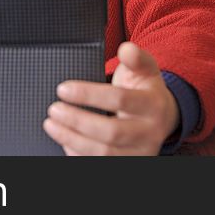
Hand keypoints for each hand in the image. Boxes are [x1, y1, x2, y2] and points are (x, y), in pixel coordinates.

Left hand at [42, 41, 179, 155]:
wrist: (163, 117)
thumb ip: (136, 57)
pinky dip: (79, 155)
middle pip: (111, 132)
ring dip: (72, 139)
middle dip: (77, 121)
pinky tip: (65, 141)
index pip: (119, 99)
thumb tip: (126, 48)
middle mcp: (150, 133)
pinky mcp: (129, 164)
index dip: (88, 94)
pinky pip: (101, 166)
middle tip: (54, 109)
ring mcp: (140, 153)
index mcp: (153, 105)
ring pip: (104, 154)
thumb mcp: (146, 69)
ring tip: (51, 125)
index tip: (63, 89)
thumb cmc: (146, 90)